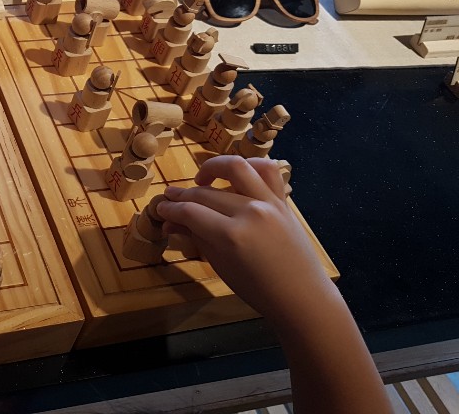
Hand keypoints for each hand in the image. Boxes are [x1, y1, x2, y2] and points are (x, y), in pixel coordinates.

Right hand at [156, 155, 333, 328]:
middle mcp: (249, 212)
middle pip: (206, 193)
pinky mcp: (283, 201)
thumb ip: (196, 237)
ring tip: (201, 178)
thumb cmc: (257, 289)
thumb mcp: (221, 265)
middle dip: (182, 195)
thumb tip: (169, 223)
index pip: (190, 212)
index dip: (170, 209)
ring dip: (213, 167)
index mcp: (230, 235)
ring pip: (235, 167)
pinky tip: (236, 175)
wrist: (301, 297)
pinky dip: (250, 165)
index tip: (160, 208)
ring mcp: (269, 202)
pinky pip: (266, 170)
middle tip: (170, 198)